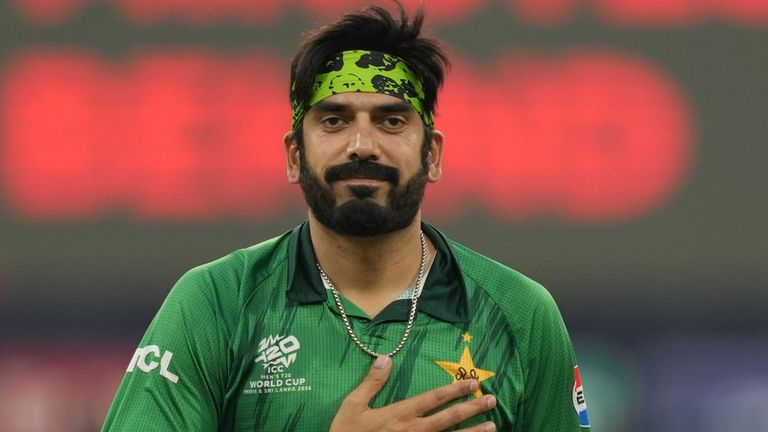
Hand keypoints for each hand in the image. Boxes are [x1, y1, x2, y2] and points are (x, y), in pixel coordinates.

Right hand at [330, 356, 496, 431]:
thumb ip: (371, 382)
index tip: (473, 383)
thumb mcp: (353, 405)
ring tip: (492, 427)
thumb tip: (385, 358)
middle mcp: (414, 431)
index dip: (455, 390)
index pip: (434, 398)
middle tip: (492, 401)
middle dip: (472, 409)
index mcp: (401, 413)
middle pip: (450, 418)